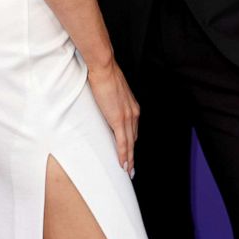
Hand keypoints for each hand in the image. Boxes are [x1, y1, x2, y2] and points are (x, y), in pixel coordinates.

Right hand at [87, 60, 139, 177]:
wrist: (104, 68)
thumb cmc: (105, 75)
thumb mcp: (113, 91)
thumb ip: (112, 101)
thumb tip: (107, 106)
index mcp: (132, 106)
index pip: (134, 129)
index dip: (132, 142)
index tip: (131, 151)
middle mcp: (133, 112)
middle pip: (134, 138)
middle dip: (132, 153)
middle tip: (130, 167)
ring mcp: (127, 117)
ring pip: (130, 143)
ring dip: (129, 159)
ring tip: (127, 171)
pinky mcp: (119, 119)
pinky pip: (123, 142)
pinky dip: (124, 155)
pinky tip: (123, 164)